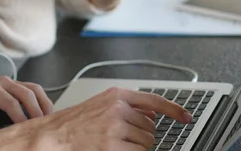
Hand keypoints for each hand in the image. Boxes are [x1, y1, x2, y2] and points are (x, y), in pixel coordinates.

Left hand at [0, 75, 53, 132]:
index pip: (10, 102)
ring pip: (34, 88)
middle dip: (36, 111)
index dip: (20, 116)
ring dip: (44, 104)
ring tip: (48, 121)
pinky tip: (46, 113)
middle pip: (26, 93)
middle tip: (41, 127)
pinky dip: (43, 100)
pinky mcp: (18, 83)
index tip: (25, 131)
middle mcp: (4, 81)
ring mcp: (12, 80)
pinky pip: (35, 89)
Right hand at [0, 87, 191, 150]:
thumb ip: (124, 107)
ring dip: (136, 147)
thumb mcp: (99, 105)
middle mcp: (118, 108)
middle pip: (150, 128)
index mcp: (116, 95)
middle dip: (142, 136)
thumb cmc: (73, 123)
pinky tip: (113, 150)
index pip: (154, 100)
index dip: (174, 110)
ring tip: (114, 144)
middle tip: (122, 138)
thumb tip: (150, 118)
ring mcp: (116, 127)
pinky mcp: (113, 146)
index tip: (187, 117)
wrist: (53, 136)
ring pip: (146, 143)